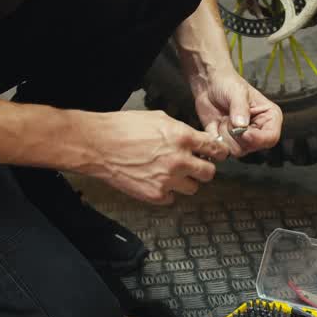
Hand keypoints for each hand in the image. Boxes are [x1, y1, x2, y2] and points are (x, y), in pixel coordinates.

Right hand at [83, 110, 231, 204]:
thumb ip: (180, 130)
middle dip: (204, 169)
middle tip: (196, 166)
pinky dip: (167, 192)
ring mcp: (167, 180)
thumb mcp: (158, 118)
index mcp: (182, 137)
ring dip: (186, 182)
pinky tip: (157, 181)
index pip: (214, 148)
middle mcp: (179, 160)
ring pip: (193, 188)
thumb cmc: (123, 128)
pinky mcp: (155, 195)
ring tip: (173, 174)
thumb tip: (194, 139)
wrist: (98, 145)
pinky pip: (172, 198)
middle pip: (209, 173)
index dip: (219, 152)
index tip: (218, 155)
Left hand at [192, 69, 283, 156]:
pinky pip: (223, 150)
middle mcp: (258, 130)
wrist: (208, 84)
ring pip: (236, 151)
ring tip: (223, 119)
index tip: (244, 132)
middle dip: (237, 134)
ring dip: (225, 135)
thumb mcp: (237, 91)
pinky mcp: (228, 142)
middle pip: (252, 146)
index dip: (257, 138)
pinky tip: (215, 124)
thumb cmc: (228, 83)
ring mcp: (242, 138)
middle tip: (229, 117)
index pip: (271, 138)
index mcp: (269, 118)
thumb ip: (240, 108)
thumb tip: (241, 125)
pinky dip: (216, 139)